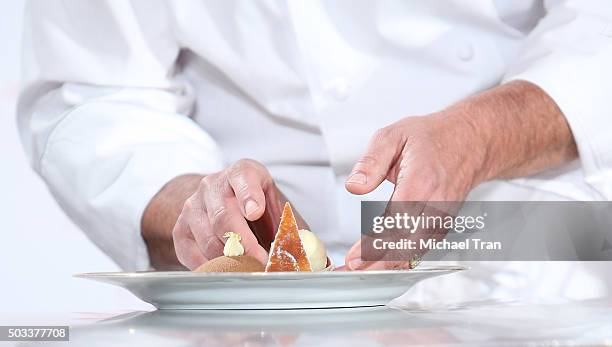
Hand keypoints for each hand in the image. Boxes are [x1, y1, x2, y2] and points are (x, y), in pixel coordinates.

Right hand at [172, 159, 304, 268]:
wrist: (220, 200)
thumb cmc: (255, 206)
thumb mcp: (276, 206)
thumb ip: (290, 226)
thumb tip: (309, 256)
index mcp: (242, 173)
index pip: (243, 178)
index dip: (249, 195)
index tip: (255, 211)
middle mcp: (213, 185)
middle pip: (223, 217)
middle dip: (244, 245)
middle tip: (261, 263)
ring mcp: (192, 206)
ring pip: (208, 239)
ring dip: (230, 260)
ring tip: (249, 270)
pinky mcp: (180, 228)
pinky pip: (190, 253)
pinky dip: (210, 266)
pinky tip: (226, 270)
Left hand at [343, 112, 480, 269]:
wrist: (471, 141)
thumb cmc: (433, 138)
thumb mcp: (393, 136)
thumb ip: (371, 161)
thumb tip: (354, 186)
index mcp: (422, 182)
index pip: (395, 223)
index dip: (374, 245)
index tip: (354, 259)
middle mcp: (436, 204)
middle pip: (406, 245)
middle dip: (377, 264)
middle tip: (351, 271)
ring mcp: (442, 218)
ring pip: (415, 252)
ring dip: (387, 266)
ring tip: (361, 272)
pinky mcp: (442, 225)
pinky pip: (421, 248)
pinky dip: (401, 260)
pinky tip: (382, 265)